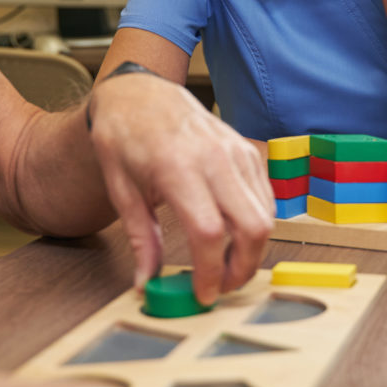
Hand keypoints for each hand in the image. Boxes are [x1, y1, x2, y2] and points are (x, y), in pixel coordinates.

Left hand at [86, 73, 273, 304]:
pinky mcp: (247, 151)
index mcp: (177, 168)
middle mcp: (214, 159)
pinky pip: (266, 198)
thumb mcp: (121, 189)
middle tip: (220, 286)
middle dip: (242, 269)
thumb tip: (146, 283)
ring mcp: (236, 152)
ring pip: (266, 216)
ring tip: (224, 264)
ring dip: (251, 250)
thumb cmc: (125, 135)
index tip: (202, 294)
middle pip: (252, 228)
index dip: (210, 273)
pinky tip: (232, 234)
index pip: (209, 233)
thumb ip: (140, 238)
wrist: (140, 92)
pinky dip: (256, 224)